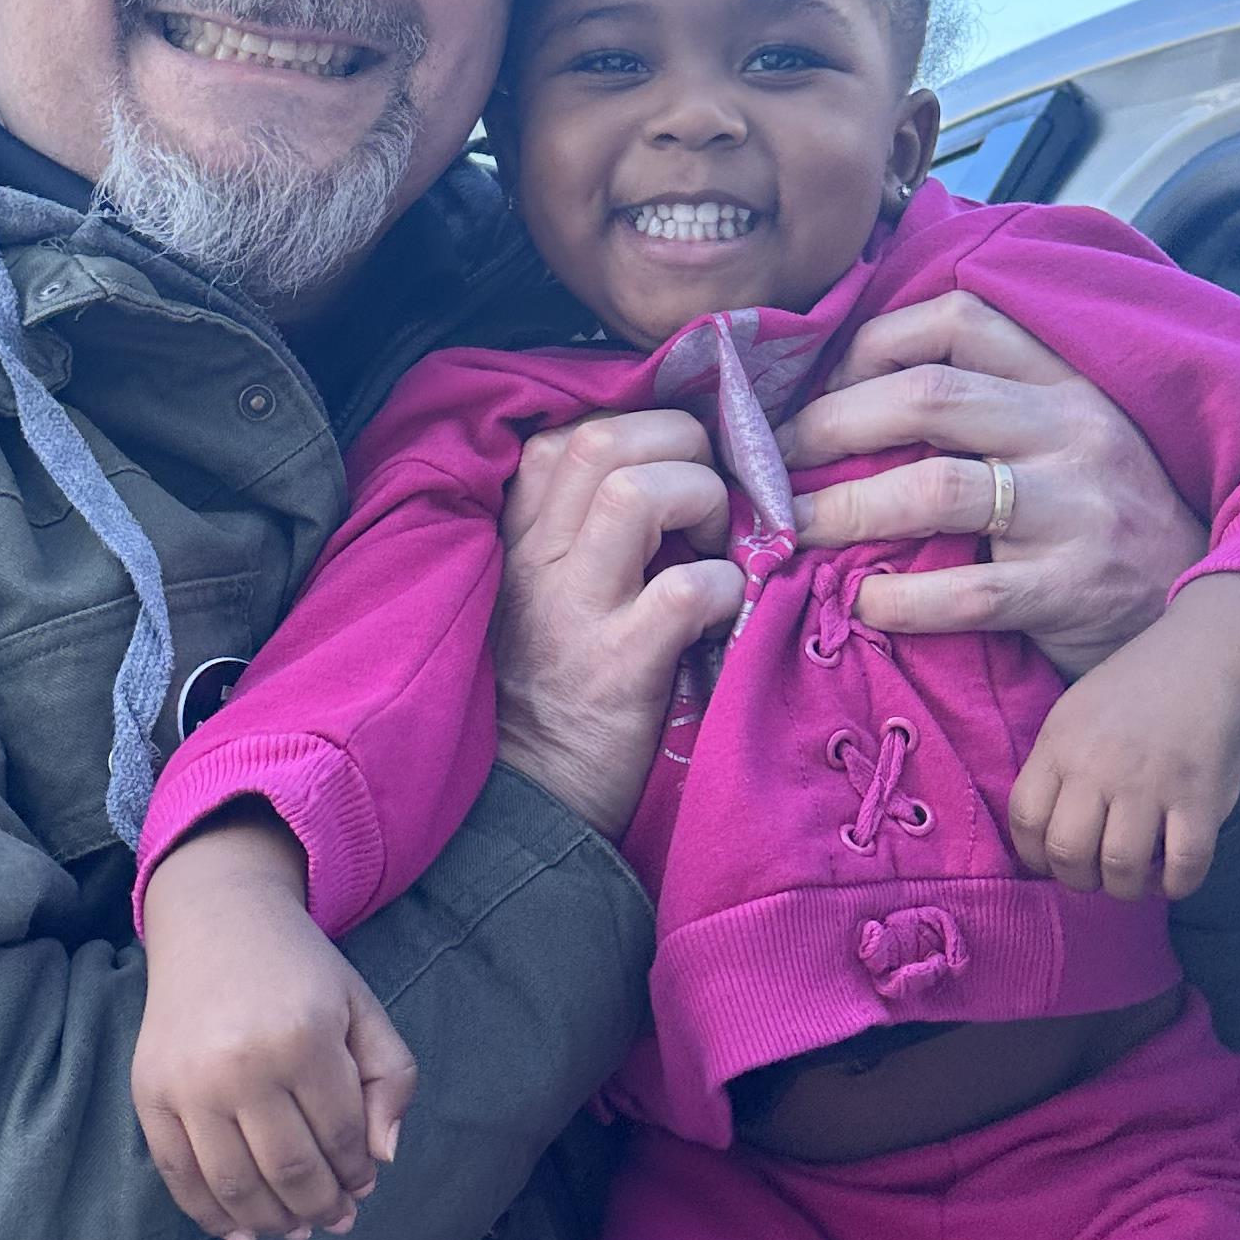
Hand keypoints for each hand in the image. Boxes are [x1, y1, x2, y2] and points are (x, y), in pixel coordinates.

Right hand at [132, 818, 417, 1239]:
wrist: (216, 921)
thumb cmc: (301, 971)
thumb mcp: (362, 1008)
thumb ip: (391, 1079)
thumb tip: (381, 1159)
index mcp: (303, 1039)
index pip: (340, 1135)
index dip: (358, 1172)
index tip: (365, 1184)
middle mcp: (241, 1065)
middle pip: (290, 1170)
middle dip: (322, 1207)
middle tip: (336, 1219)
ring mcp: (189, 1083)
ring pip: (235, 1185)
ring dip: (273, 1222)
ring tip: (296, 1228)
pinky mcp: (150, 1093)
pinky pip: (178, 1176)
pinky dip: (210, 1215)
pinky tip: (241, 1233)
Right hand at [490, 410, 741, 841]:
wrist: (525, 809)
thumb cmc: (546, 696)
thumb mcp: (540, 597)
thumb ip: (577, 535)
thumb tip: (670, 476)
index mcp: (517, 539)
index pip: (568, 432)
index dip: (644, 430)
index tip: (679, 468)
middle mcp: (535, 562)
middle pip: (602, 439)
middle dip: (680, 447)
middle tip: (707, 503)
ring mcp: (572, 614)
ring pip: (638, 493)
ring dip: (702, 503)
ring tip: (714, 547)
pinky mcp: (615, 671)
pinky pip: (684, 590)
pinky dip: (723, 588)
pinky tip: (720, 616)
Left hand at [781, 292, 1202, 674]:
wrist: (1202, 612)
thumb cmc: (1111, 519)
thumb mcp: (1074, 435)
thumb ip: (996, 403)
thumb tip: (860, 390)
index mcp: (1067, 381)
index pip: (961, 319)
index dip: (874, 341)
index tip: (822, 381)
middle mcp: (1073, 431)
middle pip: (927, 396)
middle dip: (830, 423)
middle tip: (772, 458)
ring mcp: (1076, 510)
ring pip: (935, 488)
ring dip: (843, 508)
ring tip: (791, 528)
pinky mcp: (1072, 590)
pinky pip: (965, 591)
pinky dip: (898, 597)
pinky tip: (863, 600)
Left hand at [1007, 611, 1239, 899]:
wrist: (1207, 658)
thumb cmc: (1137, 690)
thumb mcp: (1075, 711)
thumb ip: (1057, 765)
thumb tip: (1041, 833)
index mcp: (1062, 743)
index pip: (1025, 819)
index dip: (1034, 856)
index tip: (1053, 861)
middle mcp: (1100, 766)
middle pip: (1067, 853)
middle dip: (1078, 879)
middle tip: (1095, 873)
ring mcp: (1151, 784)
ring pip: (1121, 869)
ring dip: (1124, 888)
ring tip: (1133, 877)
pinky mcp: (1200, 799)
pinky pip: (1182, 867)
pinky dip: (1174, 886)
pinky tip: (1171, 877)